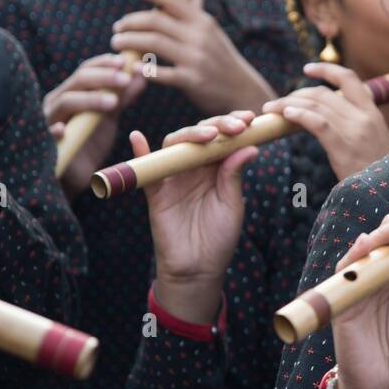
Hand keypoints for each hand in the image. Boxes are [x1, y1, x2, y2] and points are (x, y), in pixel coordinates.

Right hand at [45, 53, 147, 195]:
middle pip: (78, 81)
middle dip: (103, 77)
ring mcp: (47, 120)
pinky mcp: (44, 141)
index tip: (125, 61)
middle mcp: (57, 102)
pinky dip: (55, 129)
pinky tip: (63, 130)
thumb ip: (123, 95)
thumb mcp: (109, 116)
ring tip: (113, 103)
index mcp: (71, 92)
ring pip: (65, 102)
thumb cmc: (90, 141)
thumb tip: (142, 73)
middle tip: (125, 78)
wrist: (77, 175)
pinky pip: (47, 133)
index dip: (104, 63)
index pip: (86, 70)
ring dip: (90, 100)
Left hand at [110, 0, 273, 115]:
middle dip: (130, 22)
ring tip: (117, 44)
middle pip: (155, 20)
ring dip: (130, 41)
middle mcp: (199, 36)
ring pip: (153, 43)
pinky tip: (132, 67)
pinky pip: (161, 73)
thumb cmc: (221, 59)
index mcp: (202, 22)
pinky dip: (143, 69)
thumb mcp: (213, 33)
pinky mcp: (192, 80)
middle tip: (117, 28)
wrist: (242, 90)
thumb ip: (199, 11)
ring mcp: (195, 58)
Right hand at [135, 112, 258, 324]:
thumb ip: (234, 175)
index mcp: (216, 167)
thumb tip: (249, 147)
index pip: (222, 137)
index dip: (233, 125)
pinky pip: (145, 171)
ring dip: (190, 135)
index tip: (249, 120)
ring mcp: (173, 177)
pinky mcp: (155, 193)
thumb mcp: (232, 204)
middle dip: (218, 125)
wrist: (199, 269)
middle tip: (235, 126)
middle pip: (199, 134)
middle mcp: (194, 167)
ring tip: (208, 134)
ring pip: (175, 145)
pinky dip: (140, 153)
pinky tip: (138, 138)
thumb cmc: (219, 236)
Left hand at [261, 62, 388, 180]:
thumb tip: (326, 115)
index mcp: (373, 112)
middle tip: (278, 103)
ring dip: (288, 104)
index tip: (307, 69)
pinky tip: (286, 115)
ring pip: (317, 105)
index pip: (349, 79)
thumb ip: (355, 124)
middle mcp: (365, 117)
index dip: (326, 69)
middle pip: (324, 94)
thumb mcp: (374, 140)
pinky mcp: (344, 147)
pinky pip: (318, 123)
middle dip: (297, 94)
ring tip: (271, 109)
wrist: (388, 194)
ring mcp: (355, 131)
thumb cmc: (377, 172)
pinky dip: (300, 115)